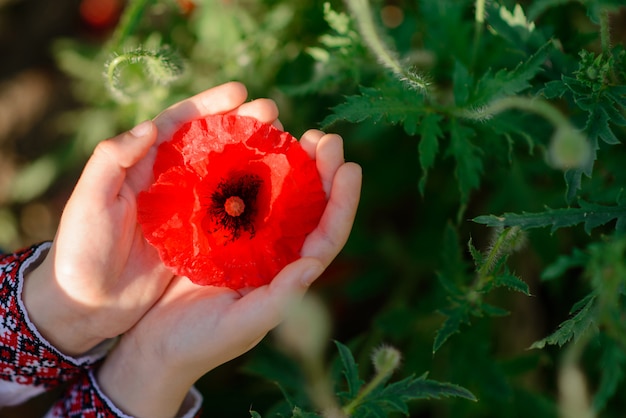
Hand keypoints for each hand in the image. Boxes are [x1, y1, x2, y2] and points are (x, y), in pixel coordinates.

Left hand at [23, 82, 279, 355]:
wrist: (88, 303)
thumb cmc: (82, 248)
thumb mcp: (90, 200)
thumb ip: (112, 160)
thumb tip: (149, 126)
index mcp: (143, 165)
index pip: (180, 124)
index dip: (210, 105)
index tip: (241, 92)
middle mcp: (170, 182)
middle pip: (211, 145)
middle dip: (242, 125)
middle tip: (274, 115)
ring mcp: (186, 210)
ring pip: (225, 176)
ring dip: (252, 159)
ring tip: (282, 147)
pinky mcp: (198, 238)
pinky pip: (229, 214)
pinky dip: (250, 203)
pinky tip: (274, 195)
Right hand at [96, 130, 361, 417]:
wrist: (154, 347)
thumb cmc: (200, 343)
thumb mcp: (241, 325)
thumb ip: (279, 300)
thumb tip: (315, 264)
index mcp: (286, 276)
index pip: (326, 235)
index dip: (342, 202)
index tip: (350, 166)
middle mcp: (273, 255)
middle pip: (309, 208)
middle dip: (321, 172)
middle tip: (322, 137)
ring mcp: (247, 242)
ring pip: (278, 197)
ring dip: (289, 164)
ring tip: (294, 132)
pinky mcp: (219, 234)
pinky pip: (241, 196)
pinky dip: (250, 172)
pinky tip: (248, 148)